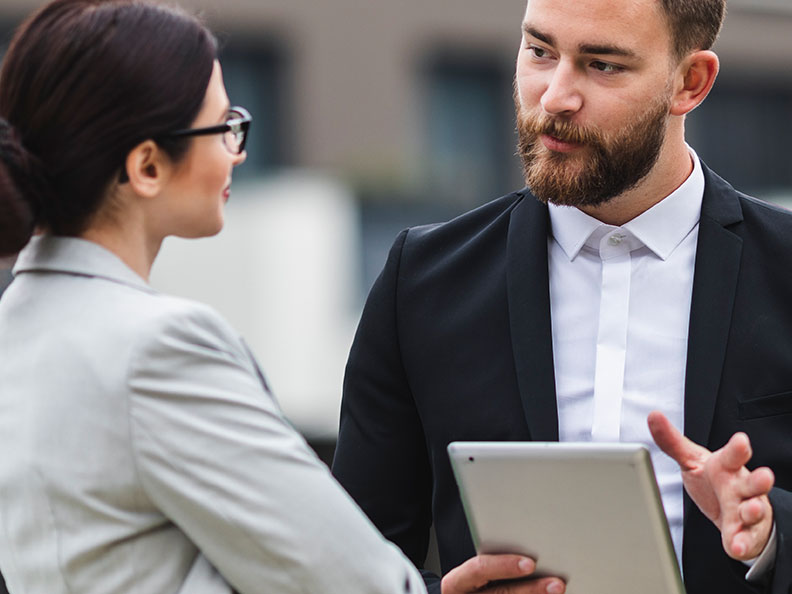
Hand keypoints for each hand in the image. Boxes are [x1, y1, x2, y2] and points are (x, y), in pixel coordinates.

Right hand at [440, 554, 565, 593]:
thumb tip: (529, 555)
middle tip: (556, 583)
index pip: (478, 569)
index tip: (530, 563)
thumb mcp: (472, 572)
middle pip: (501, 593)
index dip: (504, 565)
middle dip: (531, 588)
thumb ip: (491, 562)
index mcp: (456, 583)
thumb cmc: (468, 584)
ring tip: (557, 590)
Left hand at [648, 411, 774, 559]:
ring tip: (751, 510)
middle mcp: (742, 487)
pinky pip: (746, 538)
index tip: (741, 441)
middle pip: (753, 482)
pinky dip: (742, 542)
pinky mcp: (747, 533)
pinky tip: (736, 545)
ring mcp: (748, 510)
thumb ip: (672, 441)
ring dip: (753, 511)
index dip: (738, 448)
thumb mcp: (691, 459)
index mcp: (727, 466)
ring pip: (754, 510)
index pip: (734, 455)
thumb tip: (653, 416)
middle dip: (759, 480)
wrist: (732, 510)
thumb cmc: (713, 480)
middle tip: (765, 476)